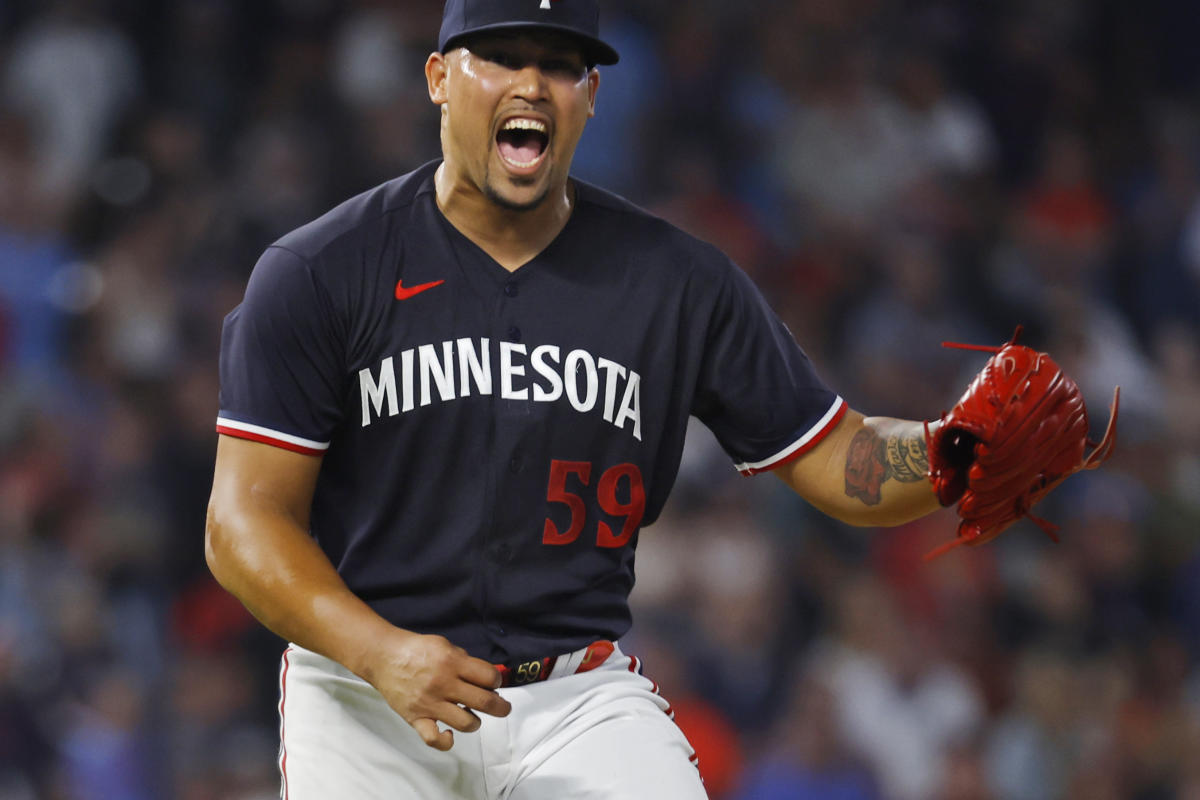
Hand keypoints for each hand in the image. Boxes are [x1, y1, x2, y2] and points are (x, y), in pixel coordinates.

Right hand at [363, 631, 511, 750]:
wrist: (383, 657)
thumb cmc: (416, 649)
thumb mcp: (444, 644)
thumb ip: (464, 660)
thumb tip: (485, 677)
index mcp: (452, 662)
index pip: (488, 676)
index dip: (496, 681)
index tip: (494, 684)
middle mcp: (443, 684)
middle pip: (483, 702)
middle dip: (500, 707)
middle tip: (503, 708)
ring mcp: (429, 703)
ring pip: (465, 723)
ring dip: (475, 722)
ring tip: (472, 715)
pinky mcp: (416, 718)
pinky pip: (434, 739)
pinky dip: (445, 741)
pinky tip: (449, 733)